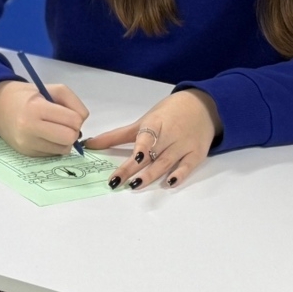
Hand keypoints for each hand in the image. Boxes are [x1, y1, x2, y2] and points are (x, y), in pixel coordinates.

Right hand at [0, 79, 90, 155]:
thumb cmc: (26, 95)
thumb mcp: (51, 88)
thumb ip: (73, 102)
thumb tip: (82, 122)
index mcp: (36, 108)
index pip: (73, 121)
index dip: (76, 117)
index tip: (68, 113)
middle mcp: (29, 129)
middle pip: (69, 138)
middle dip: (72, 131)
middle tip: (65, 123)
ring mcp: (27, 144)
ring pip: (64, 150)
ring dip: (65, 140)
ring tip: (55, 129)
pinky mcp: (27, 154)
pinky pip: (53, 154)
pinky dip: (54, 145)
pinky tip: (45, 136)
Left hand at [92, 89, 219, 190]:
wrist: (203, 106)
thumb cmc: (168, 114)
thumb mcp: (143, 121)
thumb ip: (117, 136)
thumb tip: (89, 144)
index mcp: (156, 124)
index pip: (145, 137)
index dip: (139, 148)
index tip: (132, 158)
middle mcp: (170, 135)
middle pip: (151, 154)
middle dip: (133, 168)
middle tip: (116, 182)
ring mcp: (184, 145)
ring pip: (166, 162)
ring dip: (151, 175)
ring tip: (135, 185)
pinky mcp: (197, 154)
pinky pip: (187, 166)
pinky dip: (179, 175)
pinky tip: (169, 183)